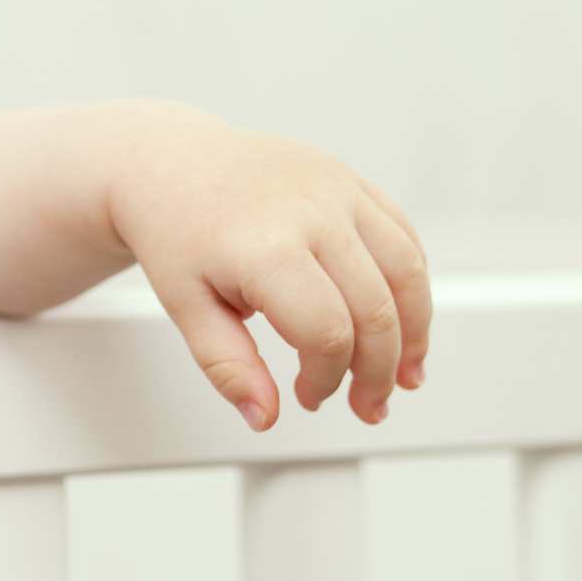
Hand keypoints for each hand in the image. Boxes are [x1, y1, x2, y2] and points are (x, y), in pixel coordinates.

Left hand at [109, 110, 429, 430]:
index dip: (327, 379)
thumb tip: (265, 417)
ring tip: (404, 375)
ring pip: (405, 272)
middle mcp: (310, 211)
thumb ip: (226, 364)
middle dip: (379, 371)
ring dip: (415, 332)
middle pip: (376, 310)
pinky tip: (402, 320)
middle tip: (369, 406)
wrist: (166, 162)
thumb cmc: (173, 230)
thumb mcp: (184, 304)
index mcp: (264, 246)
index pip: (326, 333)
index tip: (308, 396)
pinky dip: (412, 284)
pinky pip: (402, 235)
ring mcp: (335, 189)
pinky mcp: (347, 179)